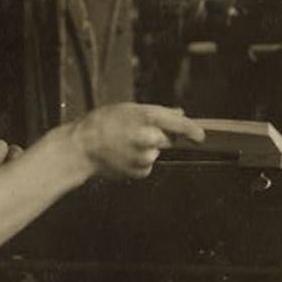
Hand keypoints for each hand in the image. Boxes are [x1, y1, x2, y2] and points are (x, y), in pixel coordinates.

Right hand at [72, 103, 204, 179]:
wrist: (80, 148)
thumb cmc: (100, 124)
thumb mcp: (126, 109)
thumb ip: (155, 113)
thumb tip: (178, 114)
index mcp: (146, 117)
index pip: (179, 124)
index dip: (193, 131)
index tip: (200, 136)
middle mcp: (149, 137)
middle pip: (166, 139)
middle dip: (157, 137)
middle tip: (134, 133)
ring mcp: (145, 157)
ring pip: (155, 153)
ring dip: (145, 150)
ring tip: (122, 145)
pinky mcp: (141, 171)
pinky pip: (146, 165)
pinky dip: (137, 162)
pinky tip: (121, 156)